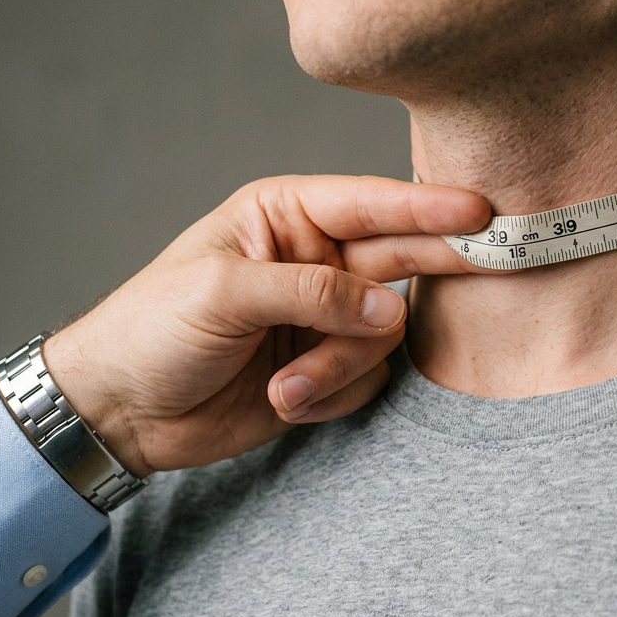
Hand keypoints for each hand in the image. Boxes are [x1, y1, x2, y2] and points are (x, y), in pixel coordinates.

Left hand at [41, 175, 491, 476]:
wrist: (119, 412)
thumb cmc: (150, 330)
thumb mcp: (223, 294)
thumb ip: (311, 293)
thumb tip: (389, 310)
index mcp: (284, 217)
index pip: (370, 204)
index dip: (428, 206)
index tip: (479, 211)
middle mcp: (314, 259)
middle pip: (399, 255)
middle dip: (437, 263)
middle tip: (497, 261)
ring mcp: (323, 316)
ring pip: (383, 332)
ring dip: (340, 364)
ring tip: (287, 386)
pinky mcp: (325, 367)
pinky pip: (367, 377)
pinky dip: (331, 394)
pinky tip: (283, 400)